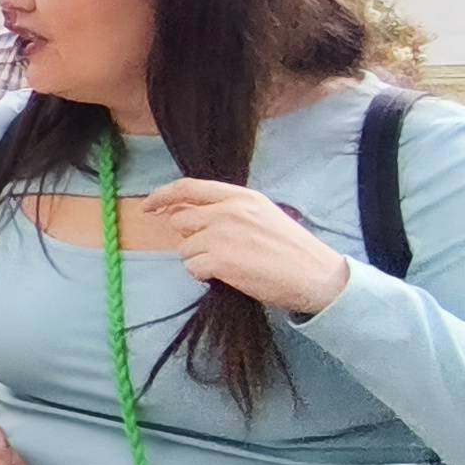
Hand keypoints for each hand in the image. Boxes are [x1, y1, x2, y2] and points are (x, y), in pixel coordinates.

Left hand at [141, 179, 352, 315]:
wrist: (315, 276)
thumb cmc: (291, 249)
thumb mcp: (262, 215)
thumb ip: (229, 210)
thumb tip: (191, 214)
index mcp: (240, 196)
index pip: (188, 187)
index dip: (162, 196)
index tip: (148, 206)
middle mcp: (228, 211)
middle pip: (180, 221)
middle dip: (189, 238)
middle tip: (213, 250)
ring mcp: (222, 235)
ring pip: (185, 249)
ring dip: (199, 260)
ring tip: (230, 264)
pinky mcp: (220, 261)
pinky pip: (193, 268)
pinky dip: (204, 276)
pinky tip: (228, 276)